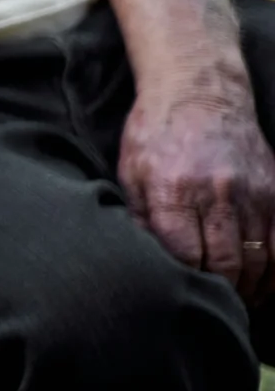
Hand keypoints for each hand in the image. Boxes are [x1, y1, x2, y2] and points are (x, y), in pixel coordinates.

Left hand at [119, 84, 274, 301]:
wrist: (199, 92)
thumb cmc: (156, 133)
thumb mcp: (131, 170)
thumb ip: (138, 216)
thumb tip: (143, 257)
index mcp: (173, 189)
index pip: (185, 255)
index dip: (185, 278)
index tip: (183, 288)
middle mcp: (216, 192)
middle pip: (225, 263)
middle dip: (220, 289)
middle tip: (214, 301)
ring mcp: (252, 192)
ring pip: (259, 260)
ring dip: (250, 287)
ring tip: (239, 297)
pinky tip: (264, 281)